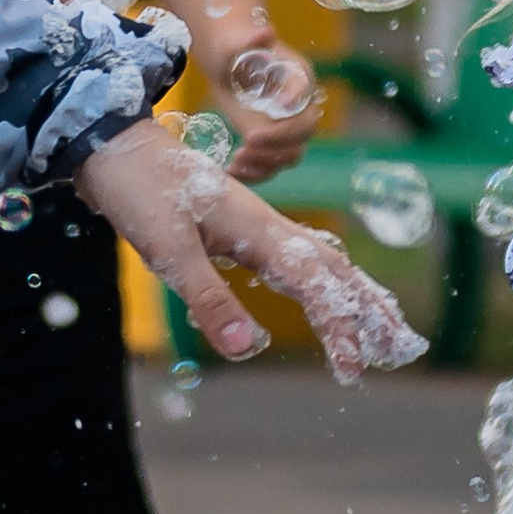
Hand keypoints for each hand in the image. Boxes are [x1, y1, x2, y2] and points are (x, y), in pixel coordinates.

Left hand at [74, 117, 425, 380]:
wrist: (110, 145)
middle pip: (334, 269)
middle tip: (402, 347)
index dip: (338, 326)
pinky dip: (318, 281)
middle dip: (369, 308)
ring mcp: (254, 225)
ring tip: (382, 325)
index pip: (315, 284)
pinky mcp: (236, 229)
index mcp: (258, 229)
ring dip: (352, 294)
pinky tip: (320, 294)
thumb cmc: (137, 190)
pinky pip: (292, 259)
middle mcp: (266, 226)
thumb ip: (209, 298)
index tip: (354, 368)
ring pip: (318, 261)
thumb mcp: (167, 249)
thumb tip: (250, 351)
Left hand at [203, 36, 323, 186]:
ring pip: (290, 155)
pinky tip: (232, 171)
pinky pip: (271, 166)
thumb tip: (265, 31)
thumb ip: (249, 40)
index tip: (278, 107)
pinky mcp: (272, 144)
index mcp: (297, 77)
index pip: (304, 93)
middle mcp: (299, 106)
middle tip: (249, 140)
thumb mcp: (235, 43)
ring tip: (237, 159)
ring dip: (267, 162)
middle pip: (303, 131)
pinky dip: (255, 174)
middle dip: (279, 140)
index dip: (293, 104)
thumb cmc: (234, 49)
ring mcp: (287, 128)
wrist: (226, 65)